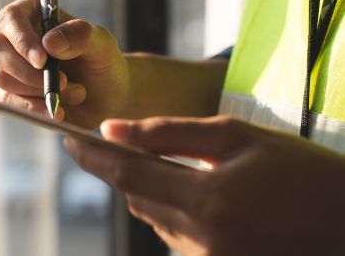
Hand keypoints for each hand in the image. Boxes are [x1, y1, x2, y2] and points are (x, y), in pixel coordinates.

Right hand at [0, 0, 129, 127]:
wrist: (106, 95)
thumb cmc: (101, 60)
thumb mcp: (102, 43)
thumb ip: (80, 35)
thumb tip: (49, 42)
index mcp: (31, 12)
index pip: (10, 19)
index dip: (22, 39)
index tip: (42, 60)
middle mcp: (13, 36)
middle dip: (27, 71)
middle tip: (63, 82)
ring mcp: (6, 65)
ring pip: (2, 79)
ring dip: (41, 90)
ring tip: (76, 92)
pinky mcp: (8, 92)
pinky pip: (8, 102)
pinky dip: (33, 108)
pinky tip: (57, 110)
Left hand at [64, 115, 344, 254]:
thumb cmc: (304, 175)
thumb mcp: (240, 139)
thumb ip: (171, 133)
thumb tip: (114, 129)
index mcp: (208, 203)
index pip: (127, 175)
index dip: (92, 156)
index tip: (67, 138)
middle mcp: (202, 242)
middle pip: (137, 198)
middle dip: (122, 168)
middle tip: (120, 141)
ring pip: (155, 218)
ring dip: (152, 188)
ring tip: (174, 165)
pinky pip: (177, 237)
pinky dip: (175, 210)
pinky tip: (201, 195)